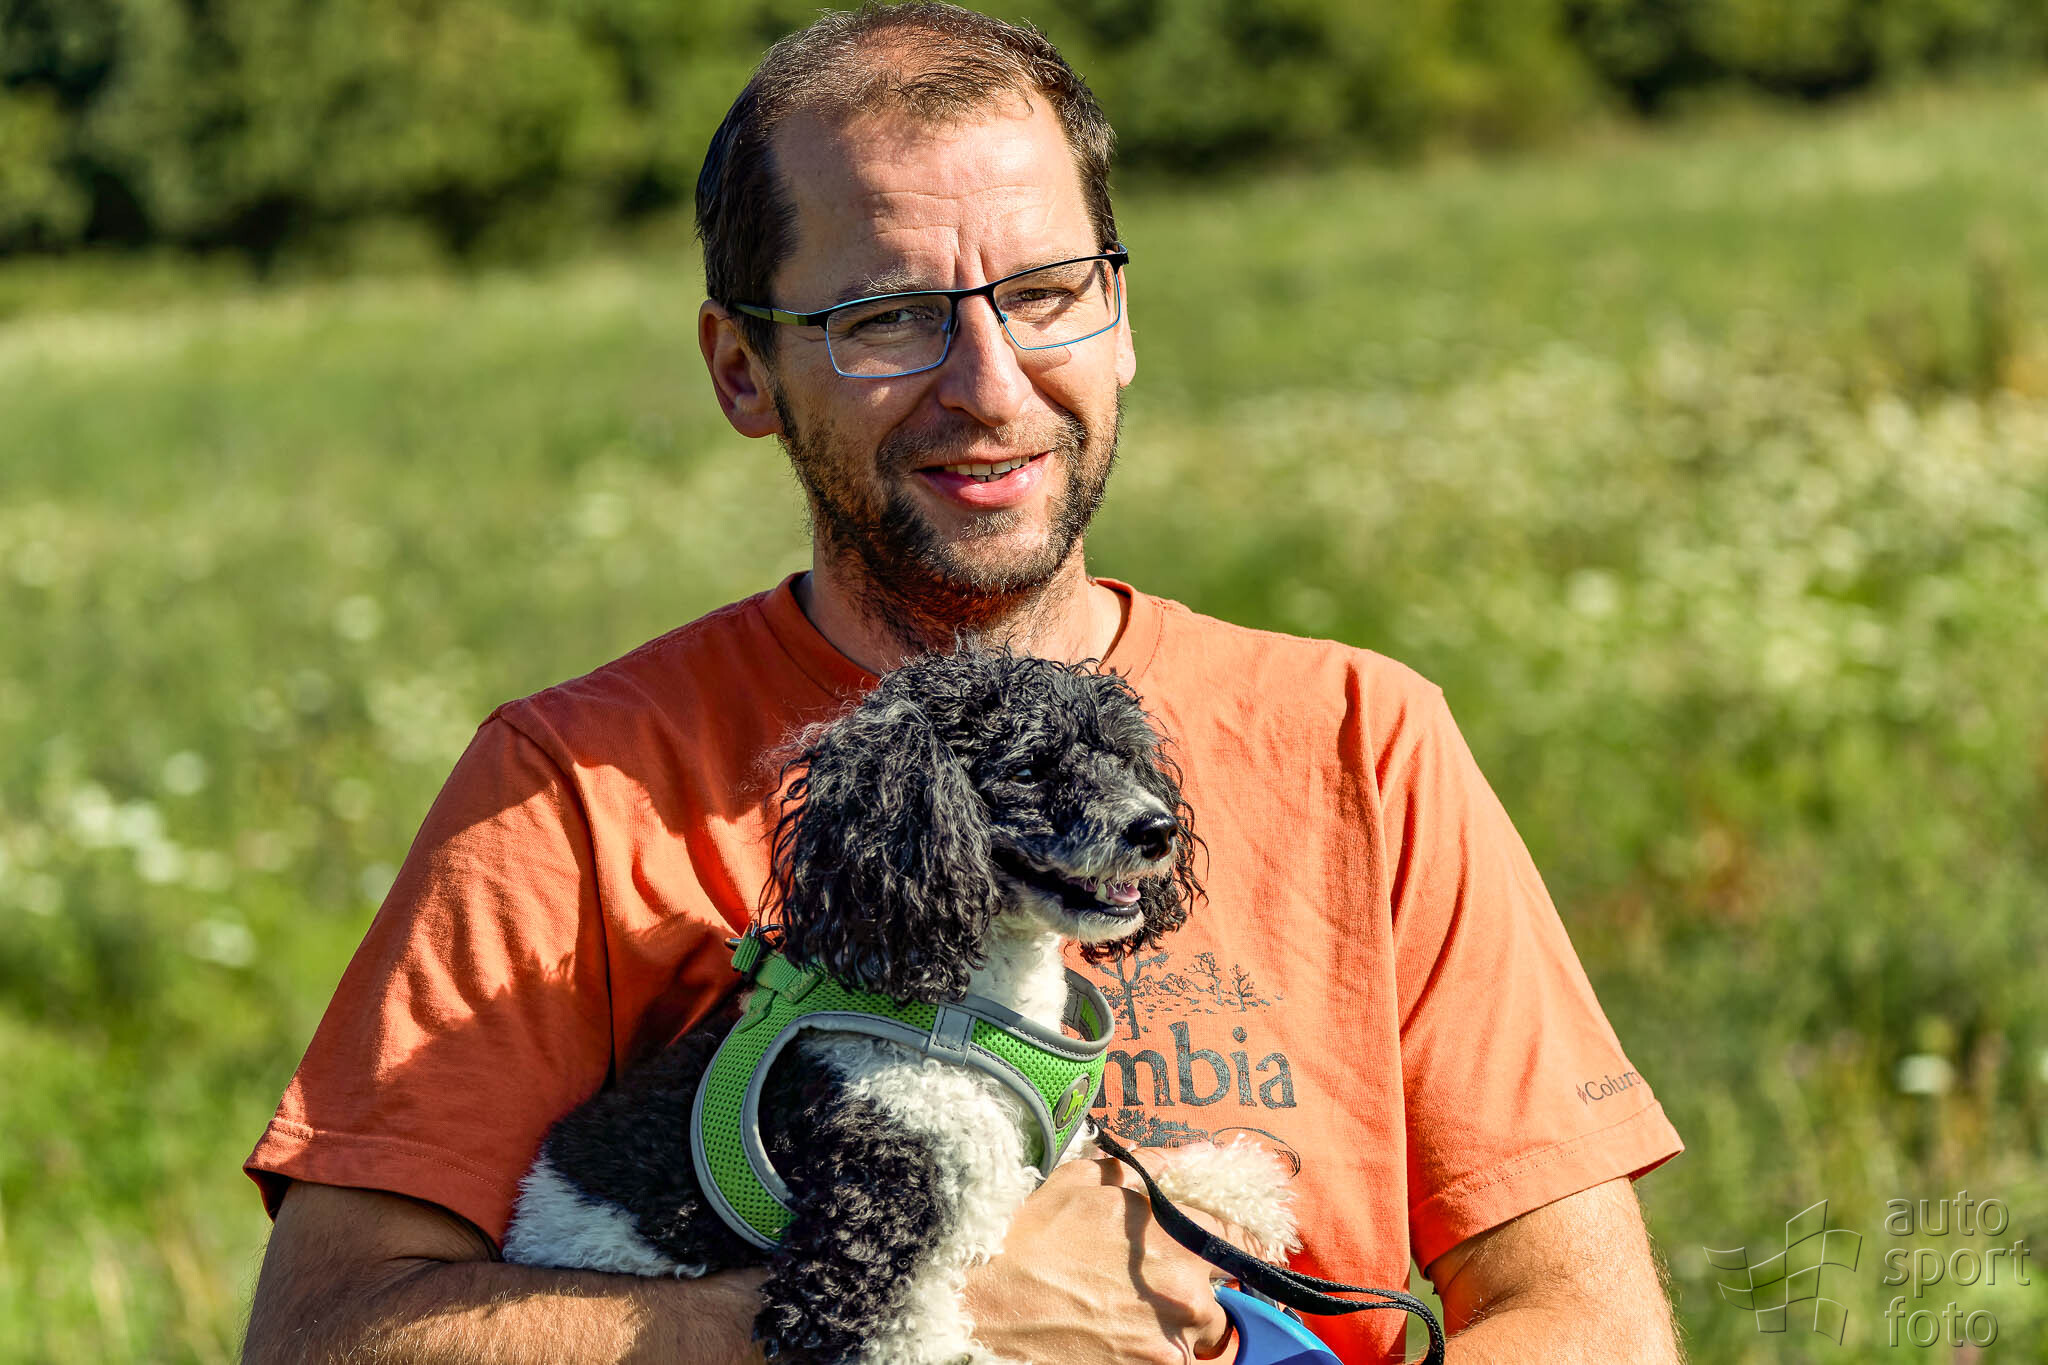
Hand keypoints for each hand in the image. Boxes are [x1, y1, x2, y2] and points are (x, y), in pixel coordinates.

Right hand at [963, 1153, 1240, 1364]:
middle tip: (1153, 1285)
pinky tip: (1114, 1335)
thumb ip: (1149, 1166)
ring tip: (1128, 1313)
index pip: (1239, 1238)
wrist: (986, 1300)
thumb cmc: (1033, 1235)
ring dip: (1176, 1326)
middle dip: (1194, 1288)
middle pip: (1218, 1295)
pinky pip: (1172, 1361)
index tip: (1228, 1245)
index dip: (1234, 1238)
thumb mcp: (1087, 1179)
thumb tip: (1185, 1158)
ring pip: (1197, 1336)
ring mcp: (1169, 1344)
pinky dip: (1152, 1351)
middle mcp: (1185, 1296)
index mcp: (1176, 1239)